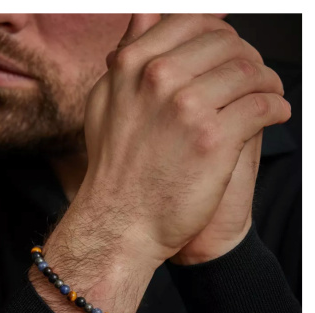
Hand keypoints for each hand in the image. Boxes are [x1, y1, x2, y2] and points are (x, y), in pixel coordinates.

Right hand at [82, 14, 289, 266]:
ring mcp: (188, 108)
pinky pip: (264, 106)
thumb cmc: (114, 168)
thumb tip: (147, 12)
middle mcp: (159, 79)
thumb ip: (128, 54)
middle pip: (229, 45)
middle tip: (255, 78)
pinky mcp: (215, 141)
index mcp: (133, 65)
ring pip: (251, 73)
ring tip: (270, 95)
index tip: (232, 51)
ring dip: (269, 83)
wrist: (121, 221)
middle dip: (248, 58)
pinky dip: (278, 107)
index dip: (222, 34)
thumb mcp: (106, 103)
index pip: (195, 23)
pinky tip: (275, 115)